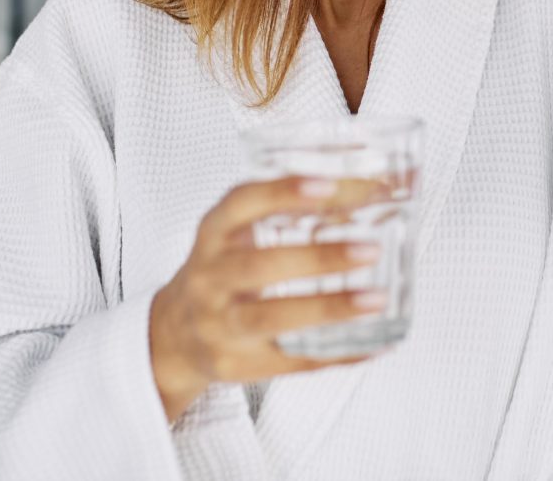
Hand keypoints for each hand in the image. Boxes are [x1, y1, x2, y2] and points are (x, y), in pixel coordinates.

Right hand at [149, 175, 396, 423]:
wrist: (175, 334)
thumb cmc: (227, 269)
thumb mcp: (243, 232)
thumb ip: (297, 210)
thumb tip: (375, 187)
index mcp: (214, 233)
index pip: (242, 203)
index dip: (282, 192)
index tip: (327, 185)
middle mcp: (210, 277)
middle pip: (260, 266)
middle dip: (319, 258)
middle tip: (370, 249)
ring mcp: (219, 325)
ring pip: (274, 318)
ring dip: (330, 308)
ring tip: (377, 299)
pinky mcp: (235, 366)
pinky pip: (291, 362)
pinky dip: (337, 353)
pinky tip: (374, 343)